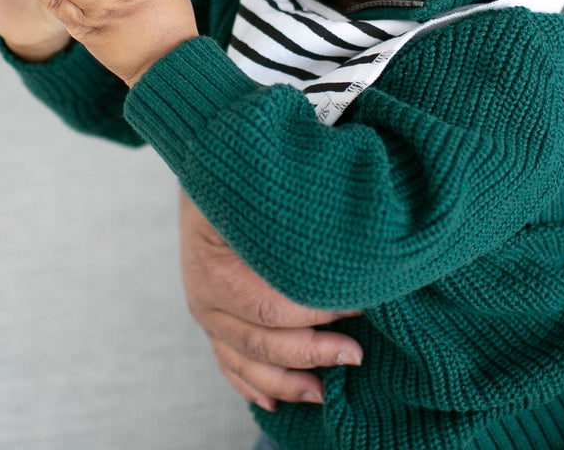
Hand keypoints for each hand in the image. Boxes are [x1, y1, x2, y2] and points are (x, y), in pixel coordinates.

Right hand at [178, 193, 362, 411]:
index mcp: (216, 265)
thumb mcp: (261, 190)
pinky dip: (251, 383)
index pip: (271, 305)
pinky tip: (275, 402)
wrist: (207, 162)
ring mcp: (205, 310)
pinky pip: (228, 361)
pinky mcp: (208, 318)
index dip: (317, 311)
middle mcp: (205, 295)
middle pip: (262, 339)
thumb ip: (294, 219)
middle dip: (312, 351)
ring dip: (287, 380)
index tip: (359, 304)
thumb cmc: (243, 175)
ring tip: (325, 390)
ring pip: (245, 360)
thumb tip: (344, 242)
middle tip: (355, 354)